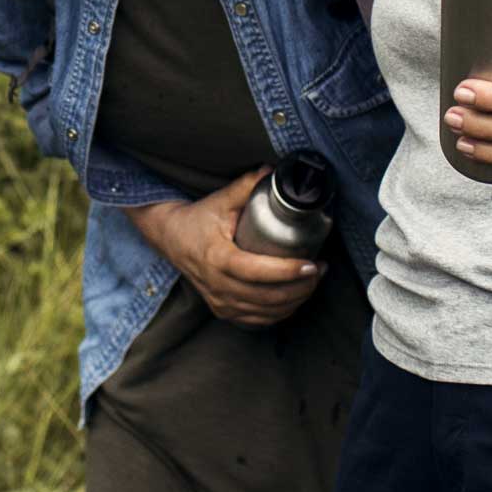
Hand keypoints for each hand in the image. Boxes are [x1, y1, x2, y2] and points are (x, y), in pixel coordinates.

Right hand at [127, 167, 324, 326]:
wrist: (171, 239)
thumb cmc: (198, 219)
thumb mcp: (221, 199)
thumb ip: (247, 186)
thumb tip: (274, 171)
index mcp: (217, 258)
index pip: (257, 272)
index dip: (287, 271)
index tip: (311, 264)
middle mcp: (217, 285)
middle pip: (266, 297)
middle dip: (300, 287)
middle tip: (320, 271)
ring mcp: (219, 302)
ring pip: (264, 312)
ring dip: (294, 301)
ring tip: (313, 282)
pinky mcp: (222, 310)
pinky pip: (255, 321)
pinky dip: (278, 314)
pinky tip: (294, 300)